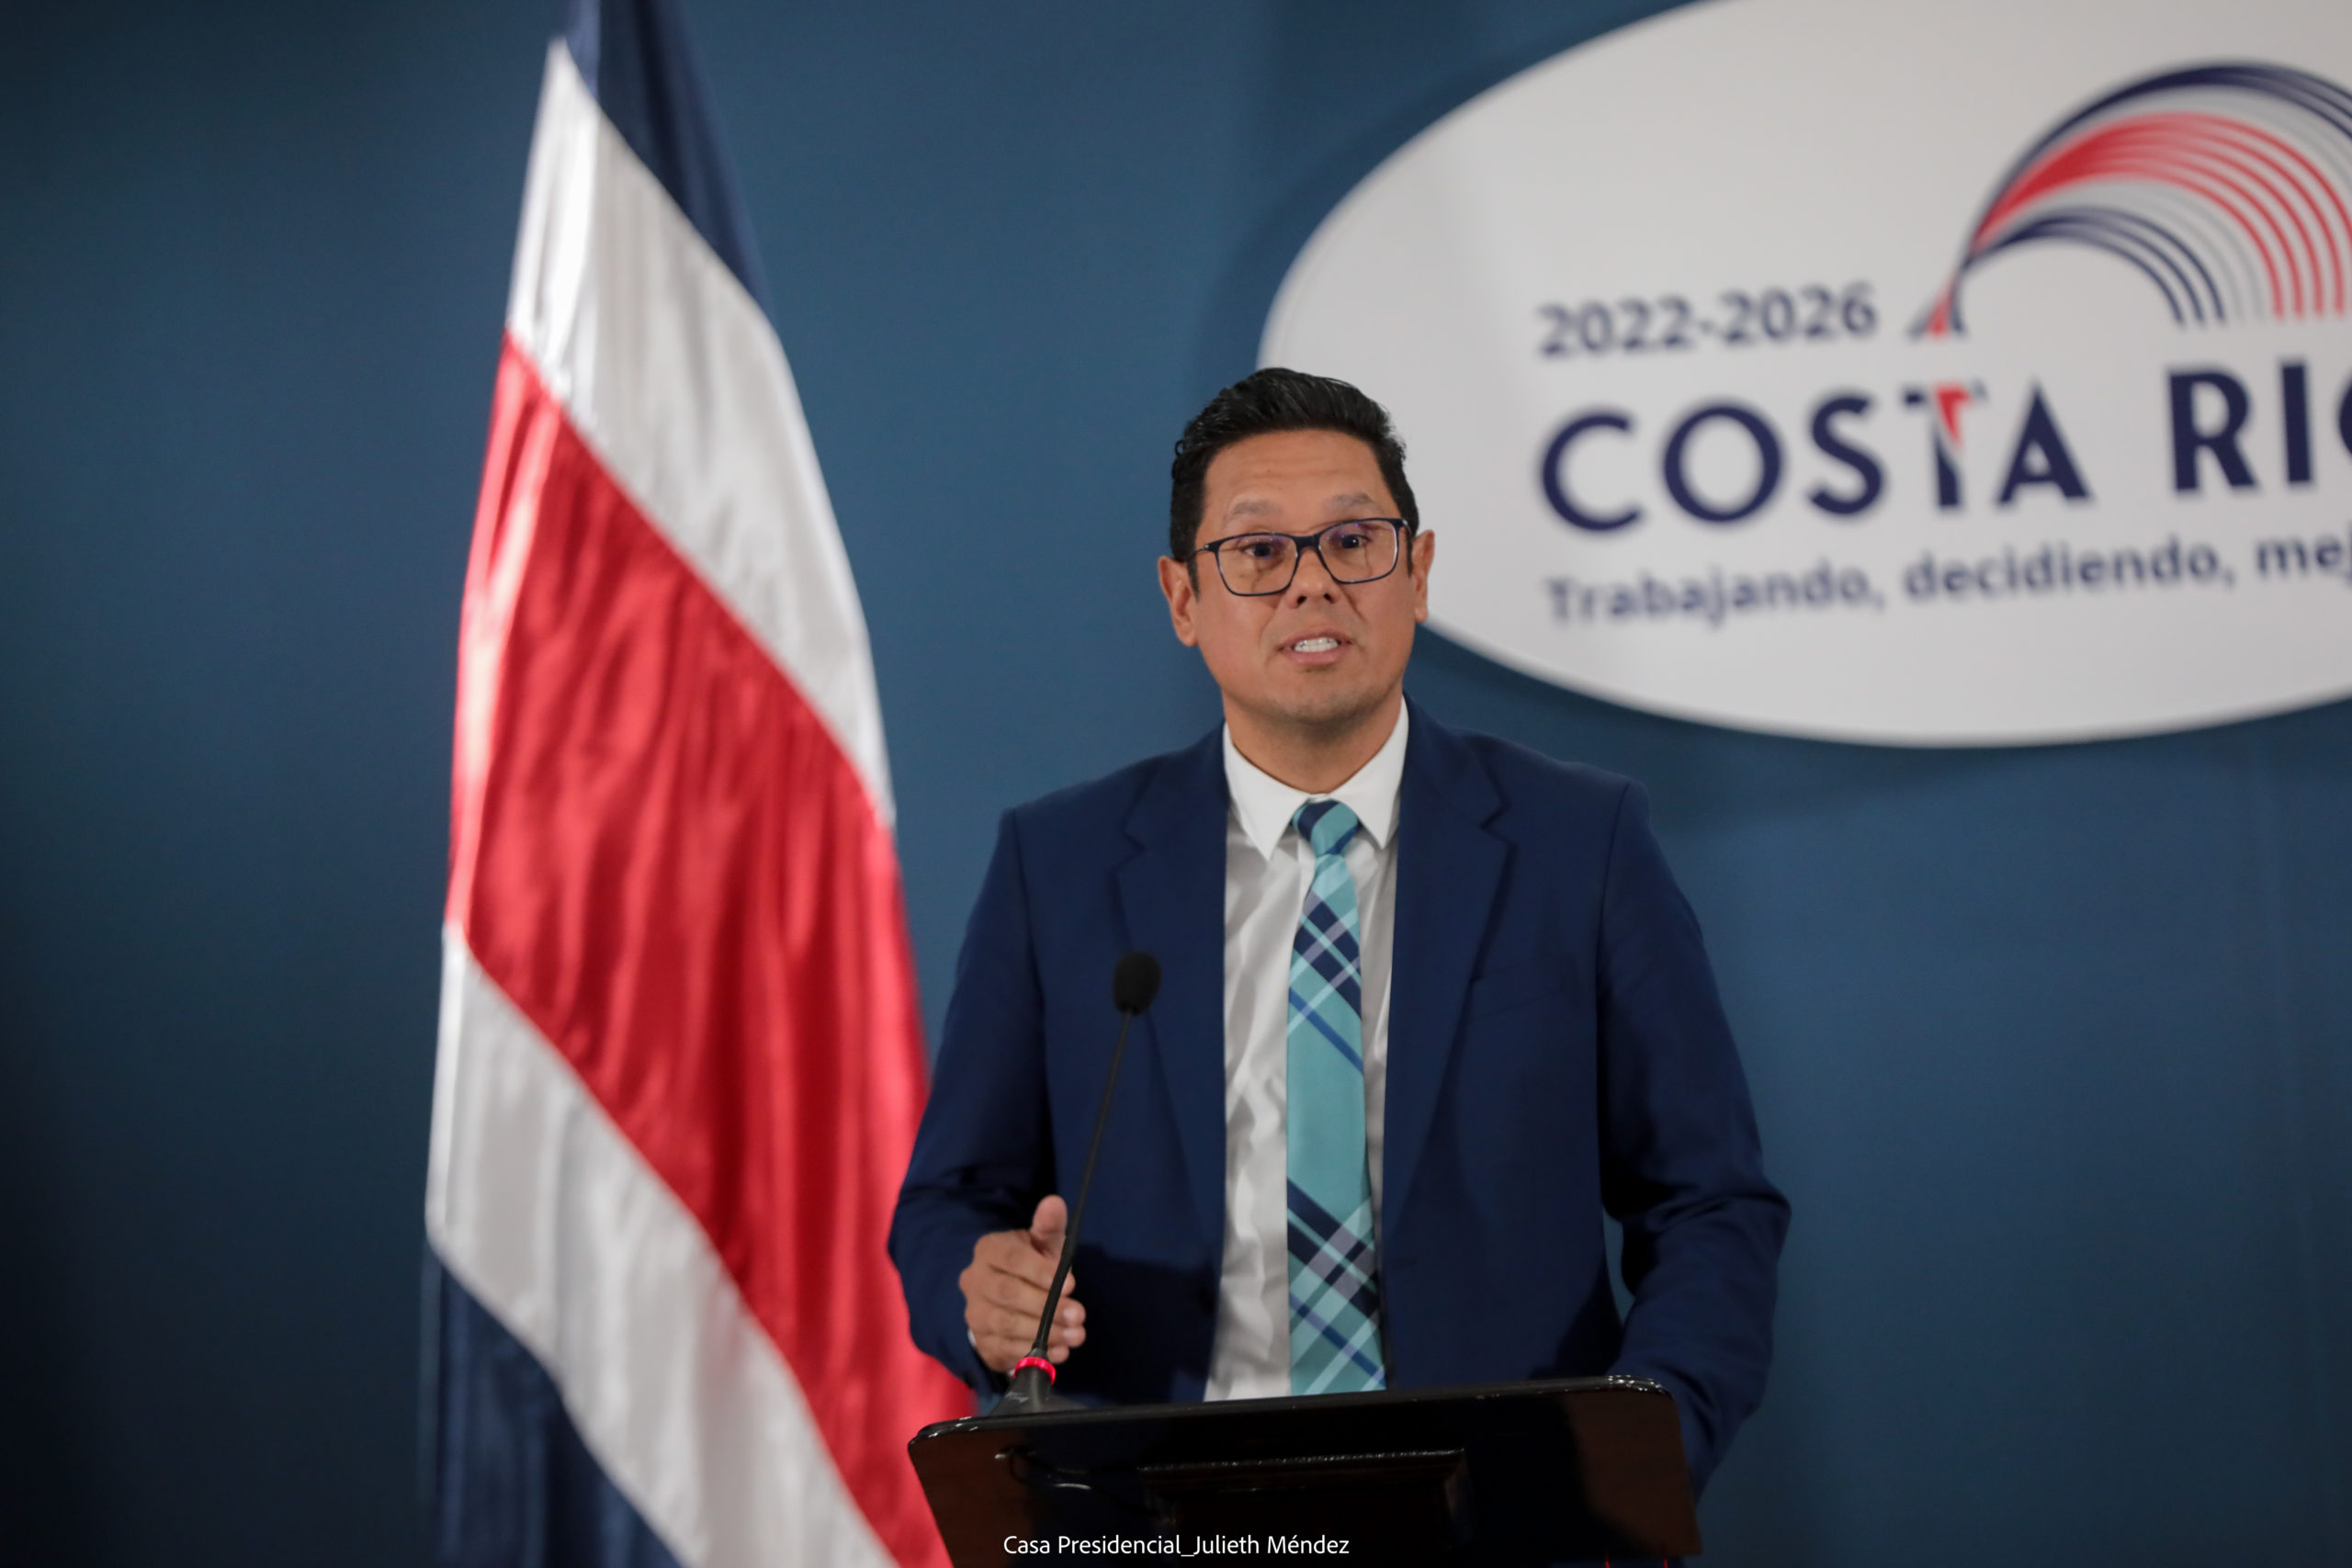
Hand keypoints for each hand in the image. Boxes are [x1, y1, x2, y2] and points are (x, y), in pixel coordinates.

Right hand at [961, 1195, 1086, 1373]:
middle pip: (1007, 1295)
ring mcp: (974, 1313)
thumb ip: (1049, 1225)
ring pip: (1005, 1324)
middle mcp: (974, 1280)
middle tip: (1079, 1316)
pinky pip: (1003, 1350)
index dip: (1041, 1272)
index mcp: (989, 1250)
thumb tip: (1054, 1202)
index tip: (1072, 1285)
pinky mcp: (981, 1342)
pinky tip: (1058, 1354)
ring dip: (1044, 1333)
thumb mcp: (1043, 1243)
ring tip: (1076, 1336)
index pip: (1011, 1259)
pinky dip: (1032, 1353)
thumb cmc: (1032, 1263)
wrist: (1010, 1297)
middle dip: (1046, 1307)